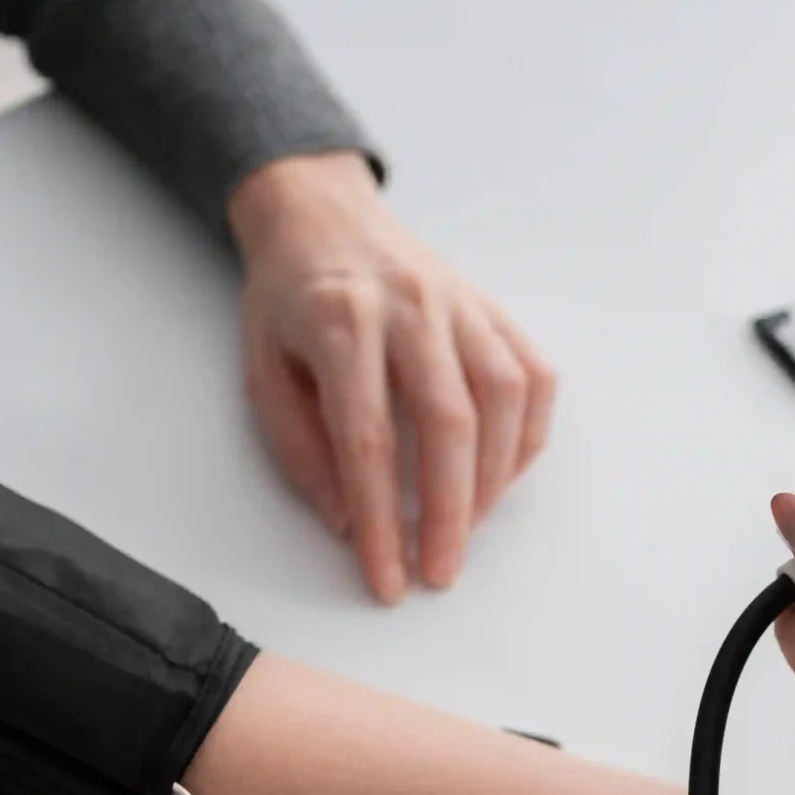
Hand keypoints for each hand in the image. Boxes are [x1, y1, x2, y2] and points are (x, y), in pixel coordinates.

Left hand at [228, 153, 556, 603]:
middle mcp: (410, 307)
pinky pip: (532, 376)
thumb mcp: (261, 371)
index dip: (382, 521)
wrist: (320, 214)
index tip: (387, 580)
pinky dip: (526, 436)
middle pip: (448, 423)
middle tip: (442, 573)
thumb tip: (350, 521)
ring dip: (493, 478)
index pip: (367, 440)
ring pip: (503, 397)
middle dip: (450, 513)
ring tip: (471, 528)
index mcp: (339, 321)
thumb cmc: (287, 300)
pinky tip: (500, 475)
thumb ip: (301, 448)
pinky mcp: (492, 308)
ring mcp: (460, 303)